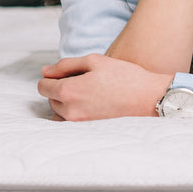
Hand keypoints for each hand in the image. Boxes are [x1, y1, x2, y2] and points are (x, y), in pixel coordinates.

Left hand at [38, 54, 171, 120]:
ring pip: (59, 111)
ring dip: (66, 102)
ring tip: (88, 94)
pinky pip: (69, 122)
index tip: (67, 73)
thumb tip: (45, 71)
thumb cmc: (124, 76)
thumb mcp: (95, 61)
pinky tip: (90, 105)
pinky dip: (74, 113)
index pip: (43, 86)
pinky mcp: (87, 130)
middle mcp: (69, 110)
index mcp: (68, 90)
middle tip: (85, 81)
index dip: (52, 76)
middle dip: (61, 88)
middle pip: (50, 99)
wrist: (148, 98)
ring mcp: (78, 123)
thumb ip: (66, 65)